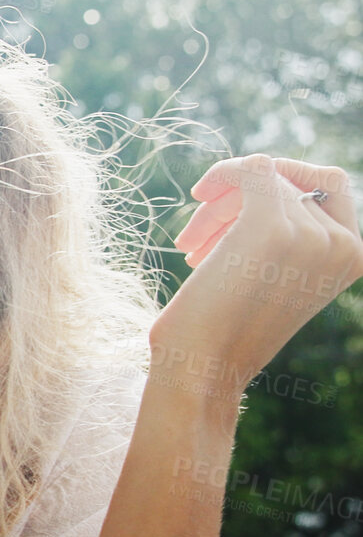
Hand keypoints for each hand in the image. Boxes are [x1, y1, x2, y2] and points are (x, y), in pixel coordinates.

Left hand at [159, 155, 362, 390]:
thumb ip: (291, 233)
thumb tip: (265, 171)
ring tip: (190, 245)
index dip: (283, 184)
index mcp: (355, 257)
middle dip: (238, 203)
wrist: (203, 368)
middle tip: (198, 238)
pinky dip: (222, 174)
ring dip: (218, 208)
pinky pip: (252, 168)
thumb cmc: (226, 329)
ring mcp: (311, 234)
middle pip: (289, 184)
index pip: (329, 186)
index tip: (237, 211)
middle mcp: (344, 244)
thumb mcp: (275, 277)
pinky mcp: (271, 226)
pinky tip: (199, 195)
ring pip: (263, 180)